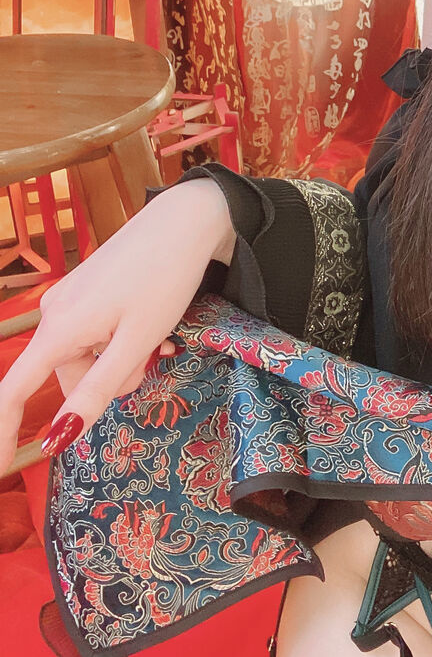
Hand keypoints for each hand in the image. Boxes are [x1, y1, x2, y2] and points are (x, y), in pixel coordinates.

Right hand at [0, 178, 235, 470]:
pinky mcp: (87, 288)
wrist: (187, 219)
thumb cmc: (165, 279)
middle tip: (155, 359)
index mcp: (58, 329)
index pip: (15, 391)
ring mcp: (71, 298)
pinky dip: (122, 339)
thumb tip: (57, 437)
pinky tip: (154, 326)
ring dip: (123, 358)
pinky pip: (97, 332)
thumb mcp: (136, 342)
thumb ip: (96, 391)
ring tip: (162, 339)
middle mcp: (55, 312)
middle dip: (111, 380)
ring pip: (90, 355)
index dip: (2, 431)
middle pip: (71, 375)